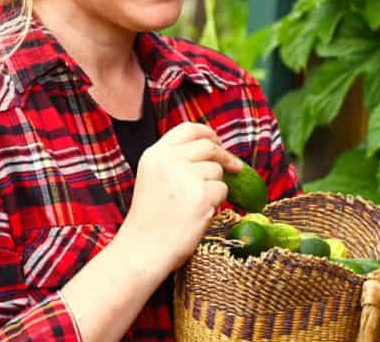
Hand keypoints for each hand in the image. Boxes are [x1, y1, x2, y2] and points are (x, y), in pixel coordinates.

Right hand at [116, 122, 244, 274]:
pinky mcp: (201, 195)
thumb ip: (175, 160)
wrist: (144, 249)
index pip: (188, 129)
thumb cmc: (151, 218)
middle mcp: (168, 161)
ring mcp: (185, 177)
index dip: (208, 133)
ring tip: (195, 204)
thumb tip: (213, 147)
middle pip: (209, 146)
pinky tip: (198, 214)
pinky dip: (217, 203)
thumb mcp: (153, 178)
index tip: (218, 141)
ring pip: (217, 170)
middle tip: (235, 167)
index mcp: (154, 154)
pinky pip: (222, 191)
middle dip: (225, 156)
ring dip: (215, 186)